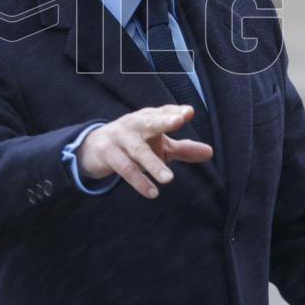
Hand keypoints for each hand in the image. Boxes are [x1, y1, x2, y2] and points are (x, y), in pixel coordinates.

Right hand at [77, 104, 213, 198]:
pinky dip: (138, 181)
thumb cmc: (134, 143)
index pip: (163, 112)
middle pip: (150, 121)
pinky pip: (125, 168)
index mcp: (148, 118)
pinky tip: (152, 192)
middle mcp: (134, 124)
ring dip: (153, 164)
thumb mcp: (159, 145)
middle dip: (164, 120)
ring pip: (138, 151)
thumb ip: (184, 148)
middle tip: (179, 120)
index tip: (188, 112)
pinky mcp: (109, 154)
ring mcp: (120, 138)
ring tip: (169, 179)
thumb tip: (210, 152)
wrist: (94, 148)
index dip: (175, 112)